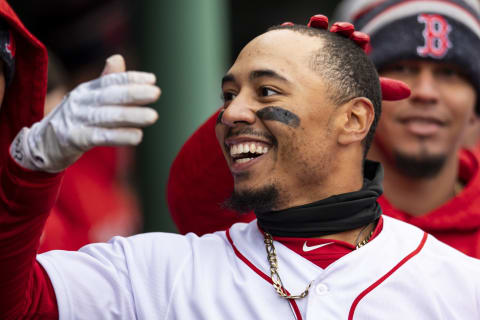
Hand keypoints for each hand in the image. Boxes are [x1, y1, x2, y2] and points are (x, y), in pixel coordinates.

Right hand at [10, 55, 159, 172]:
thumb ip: (105, 82)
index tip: (153, 79)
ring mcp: (77, 120)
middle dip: (135, 94)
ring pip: (108, 117)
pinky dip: (120, 136)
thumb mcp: (87, 98)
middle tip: (156, 93)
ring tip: (153, 116)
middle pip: (111, 96)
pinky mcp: (75, 139)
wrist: (42, 144)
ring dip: (132, 116)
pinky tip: (137, 136)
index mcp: (86, 90)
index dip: (132, 79)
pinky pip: (101, 137)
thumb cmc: (74, 119)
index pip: (111, 81)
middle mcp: (81, 101)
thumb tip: (118, 57)